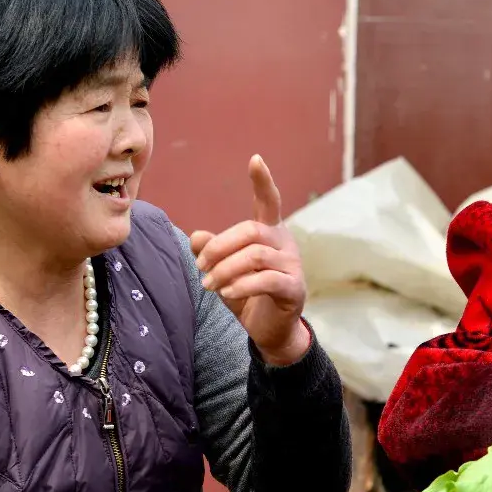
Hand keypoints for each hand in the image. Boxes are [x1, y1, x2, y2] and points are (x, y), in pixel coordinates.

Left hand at [192, 155, 311, 365]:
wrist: (271, 331)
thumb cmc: (247, 295)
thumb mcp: (223, 272)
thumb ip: (211, 252)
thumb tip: (195, 236)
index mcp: (269, 233)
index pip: (269, 201)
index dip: (262, 181)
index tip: (255, 159)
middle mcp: (284, 243)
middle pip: (251, 230)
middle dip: (220, 246)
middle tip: (201, 267)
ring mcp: (293, 265)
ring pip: (256, 255)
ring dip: (225, 270)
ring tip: (209, 285)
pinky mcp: (295, 289)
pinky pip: (267, 280)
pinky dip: (243, 285)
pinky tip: (227, 294)